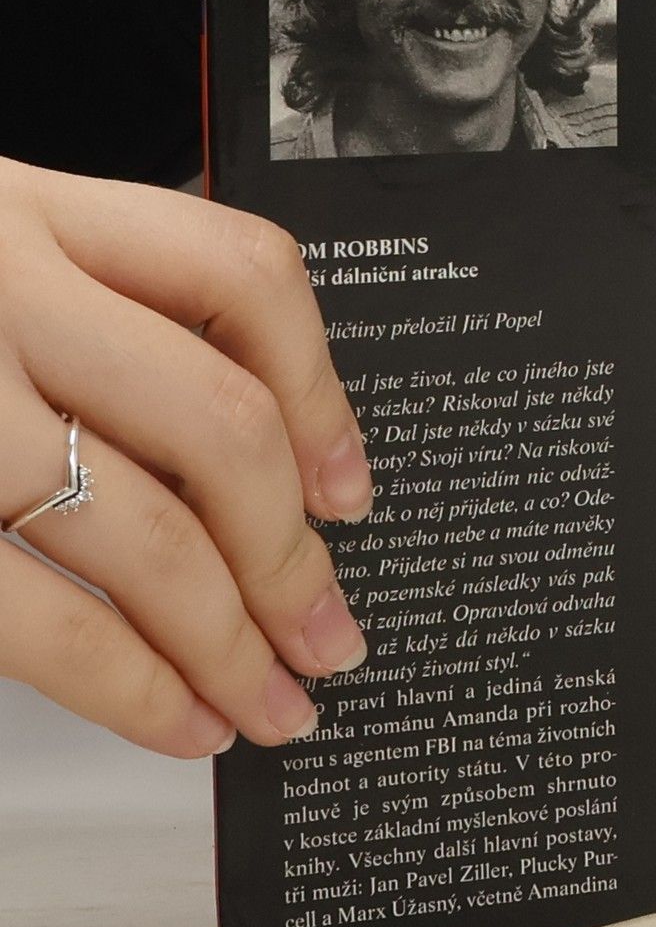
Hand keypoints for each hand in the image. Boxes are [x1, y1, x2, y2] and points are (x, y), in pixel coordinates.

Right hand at [0, 159, 372, 755]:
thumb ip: (72, 314)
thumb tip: (255, 459)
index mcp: (24, 211)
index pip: (241, 271)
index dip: (323, 391)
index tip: (351, 488)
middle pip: (216, 425)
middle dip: (291, 559)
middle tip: (333, 640)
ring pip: (141, 530)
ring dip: (229, 639)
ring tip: (273, 705)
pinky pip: (31, 611)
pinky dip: (124, 681)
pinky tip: (174, 715)